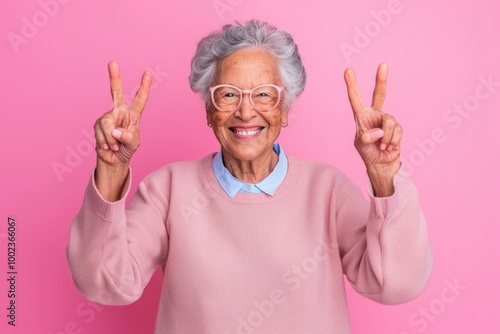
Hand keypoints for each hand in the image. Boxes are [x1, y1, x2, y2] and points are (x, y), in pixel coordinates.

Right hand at [94, 61, 151, 166]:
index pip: (140, 99)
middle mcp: (120, 112)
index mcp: (133, 114)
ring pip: (107, 124)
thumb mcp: (133, 144)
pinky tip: (108, 146)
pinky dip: (105, 142)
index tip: (148, 73)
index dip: (144, 87)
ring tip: (115, 146)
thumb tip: (116, 132)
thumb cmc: (127, 149)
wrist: (114, 158)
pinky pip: (100, 132)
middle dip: (114, 77)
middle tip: (112, 62)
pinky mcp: (98, 125)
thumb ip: (128, 138)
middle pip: (116, 92)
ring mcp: (107, 117)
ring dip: (111, 139)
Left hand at [344, 63, 401, 195]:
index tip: (348, 70)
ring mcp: (387, 121)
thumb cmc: (367, 152)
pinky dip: (392, 141)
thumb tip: (378, 131)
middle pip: (380, 94)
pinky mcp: (397, 128)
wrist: (381, 164)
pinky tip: (388, 147)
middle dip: (381, 79)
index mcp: (361, 116)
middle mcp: (375, 115)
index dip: (352, 85)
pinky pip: (396, 131)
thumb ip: (366, 138)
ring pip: (390, 122)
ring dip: (385, 138)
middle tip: (383, 65)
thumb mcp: (361, 145)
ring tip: (382, 146)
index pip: (356, 99)